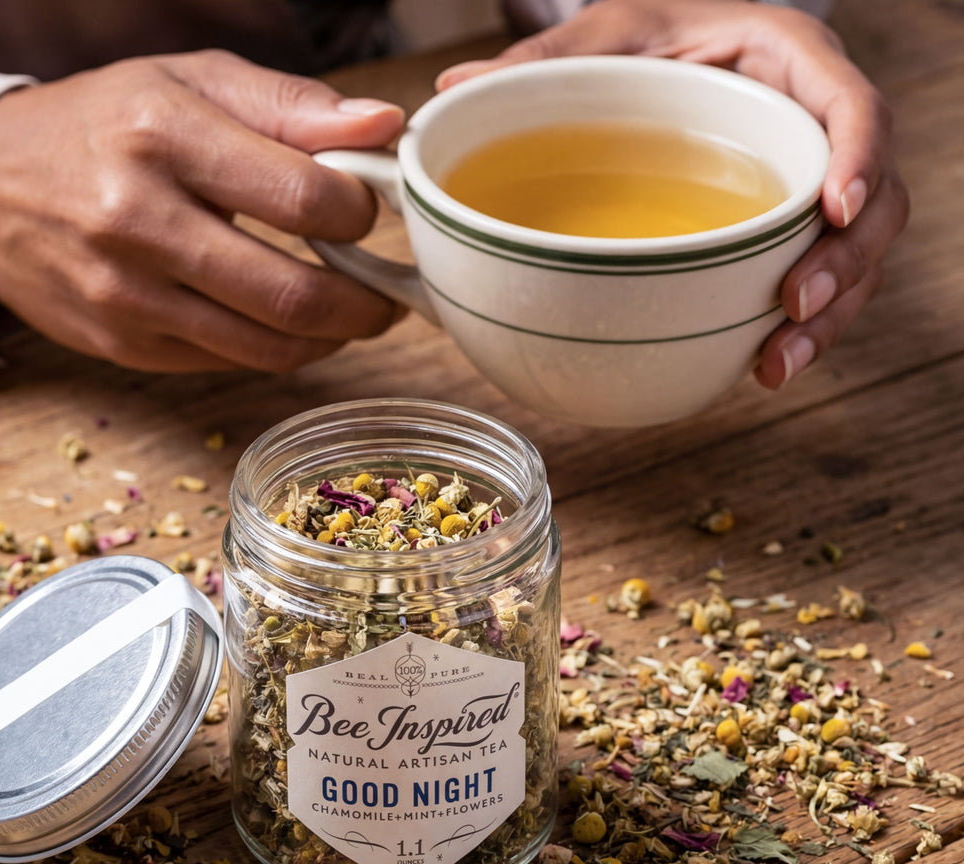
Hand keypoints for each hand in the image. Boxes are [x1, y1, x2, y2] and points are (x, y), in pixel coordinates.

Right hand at [0, 51, 405, 372]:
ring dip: (331, 338)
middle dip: (366, 305)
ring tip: (349, 314)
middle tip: (387, 297)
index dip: (359, 214)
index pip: (304, 198)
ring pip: (269, 348)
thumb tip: (384, 127)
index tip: (366, 212)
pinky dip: (277, 350)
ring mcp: (127, 296)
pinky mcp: (125, 346)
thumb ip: (291, 105)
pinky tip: (286, 324)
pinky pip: (231, 364)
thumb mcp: (189, 82)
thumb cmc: (105, 126)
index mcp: (163, 136)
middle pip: (294, 294)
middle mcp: (137, 221)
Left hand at [437, 0, 908, 388]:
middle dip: (847, 263)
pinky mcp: (782, 234)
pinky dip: (793, 329)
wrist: (659, 64)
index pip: (854, 104)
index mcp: (780, 63)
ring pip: (854, 256)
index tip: (833, 209)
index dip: (861, 156)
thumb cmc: (639, 44)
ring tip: (776, 366)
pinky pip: (811, 281)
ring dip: (826, 318)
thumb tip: (448, 96)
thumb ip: (537, 65)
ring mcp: (800, 189)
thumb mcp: (596, 40)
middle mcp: (807, 130)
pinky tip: (760, 367)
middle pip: (872, 200)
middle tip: (795, 308)